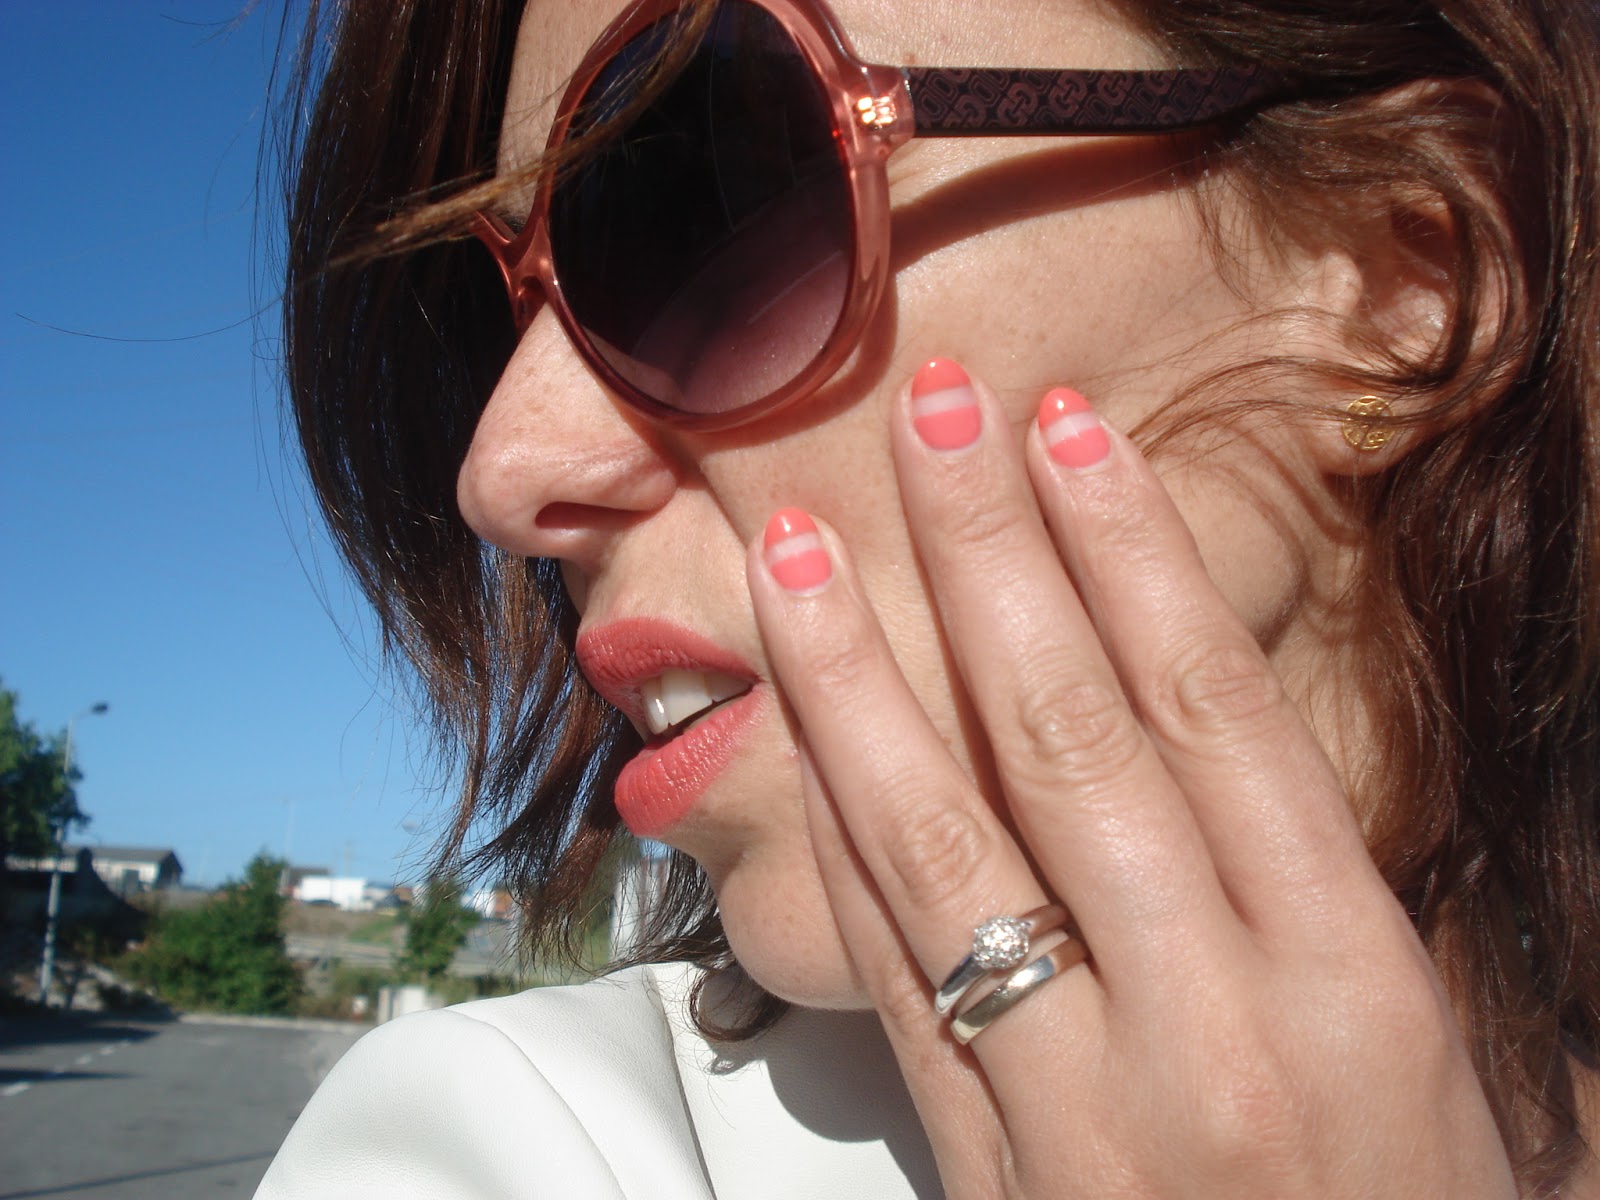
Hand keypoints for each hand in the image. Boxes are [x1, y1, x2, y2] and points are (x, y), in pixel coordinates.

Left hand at [746, 364, 1515, 1197]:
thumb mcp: (1441, 1059)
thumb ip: (1317, 892)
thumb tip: (1204, 714)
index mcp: (1351, 979)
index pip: (1213, 709)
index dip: (1130, 553)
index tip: (1065, 430)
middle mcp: (1210, 1023)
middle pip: (1067, 739)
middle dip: (986, 560)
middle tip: (929, 415)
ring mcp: (1077, 1101)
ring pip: (940, 844)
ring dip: (857, 680)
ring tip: (792, 547)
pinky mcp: (983, 1167)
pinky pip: (889, 973)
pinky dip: (835, 837)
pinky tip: (795, 732)